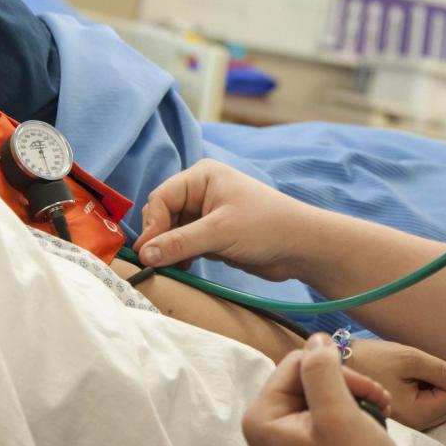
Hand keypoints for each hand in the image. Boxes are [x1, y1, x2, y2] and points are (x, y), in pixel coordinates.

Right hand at [134, 159, 313, 280]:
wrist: (301, 247)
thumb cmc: (266, 227)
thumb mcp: (219, 232)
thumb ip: (179, 242)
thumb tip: (144, 254)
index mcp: (201, 177)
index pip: (160, 198)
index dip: (151, 225)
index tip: (146, 253)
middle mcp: (201, 191)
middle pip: (162, 214)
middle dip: (158, 238)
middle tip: (155, 263)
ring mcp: (206, 214)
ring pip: (171, 232)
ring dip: (168, 250)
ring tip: (170, 268)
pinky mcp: (212, 235)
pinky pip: (184, 245)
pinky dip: (179, 257)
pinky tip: (184, 269)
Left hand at [243, 334, 396, 445]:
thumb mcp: (339, 415)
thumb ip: (323, 371)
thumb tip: (317, 338)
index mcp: (262, 418)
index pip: (297, 362)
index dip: (335, 371)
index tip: (364, 392)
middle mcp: (269, 424)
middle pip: (310, 375)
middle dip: (349, 384)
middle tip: (378, 401)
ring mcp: (289, 434)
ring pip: (325, 388)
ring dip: (358, 395)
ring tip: (380, 411)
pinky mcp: (309, 440)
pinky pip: (330, 406)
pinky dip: (356, 408)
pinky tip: (372, 420)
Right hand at [348, 339, 445, 430]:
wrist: (340, 366)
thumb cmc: (372, 359)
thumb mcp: (410, 359)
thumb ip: (444, 372)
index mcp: (418, 414)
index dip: (443, 378)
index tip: (419, 369)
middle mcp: (415, 426)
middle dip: (438, 386)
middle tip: (410, 373)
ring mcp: (409, 426)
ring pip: (440, 407)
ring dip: (430, 390)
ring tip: (404, 378)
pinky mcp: (404, 420)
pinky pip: (427, 408)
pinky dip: (421, 394)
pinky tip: (402, 384)